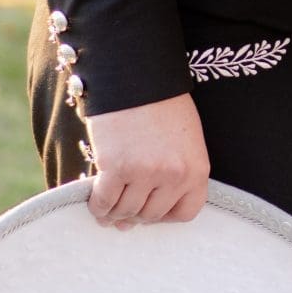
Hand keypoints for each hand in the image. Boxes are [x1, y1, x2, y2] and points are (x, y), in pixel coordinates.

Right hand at [83, 92, 211, 229]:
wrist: (137, 75)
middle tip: (123, 211)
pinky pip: (104, 201)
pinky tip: (94, 202)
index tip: (150, 212)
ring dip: (115, 213)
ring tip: (107, 209)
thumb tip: (135, 218)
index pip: (185, 213)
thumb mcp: (183, 140)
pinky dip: (98, 207)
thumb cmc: (161, 104)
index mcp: (197, 169)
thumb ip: (172, 175)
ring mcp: (145, 173)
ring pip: (127, 211)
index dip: (165, 217)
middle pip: (151, 215)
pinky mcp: (116, 167)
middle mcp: (174, 175)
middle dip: (136, 215)